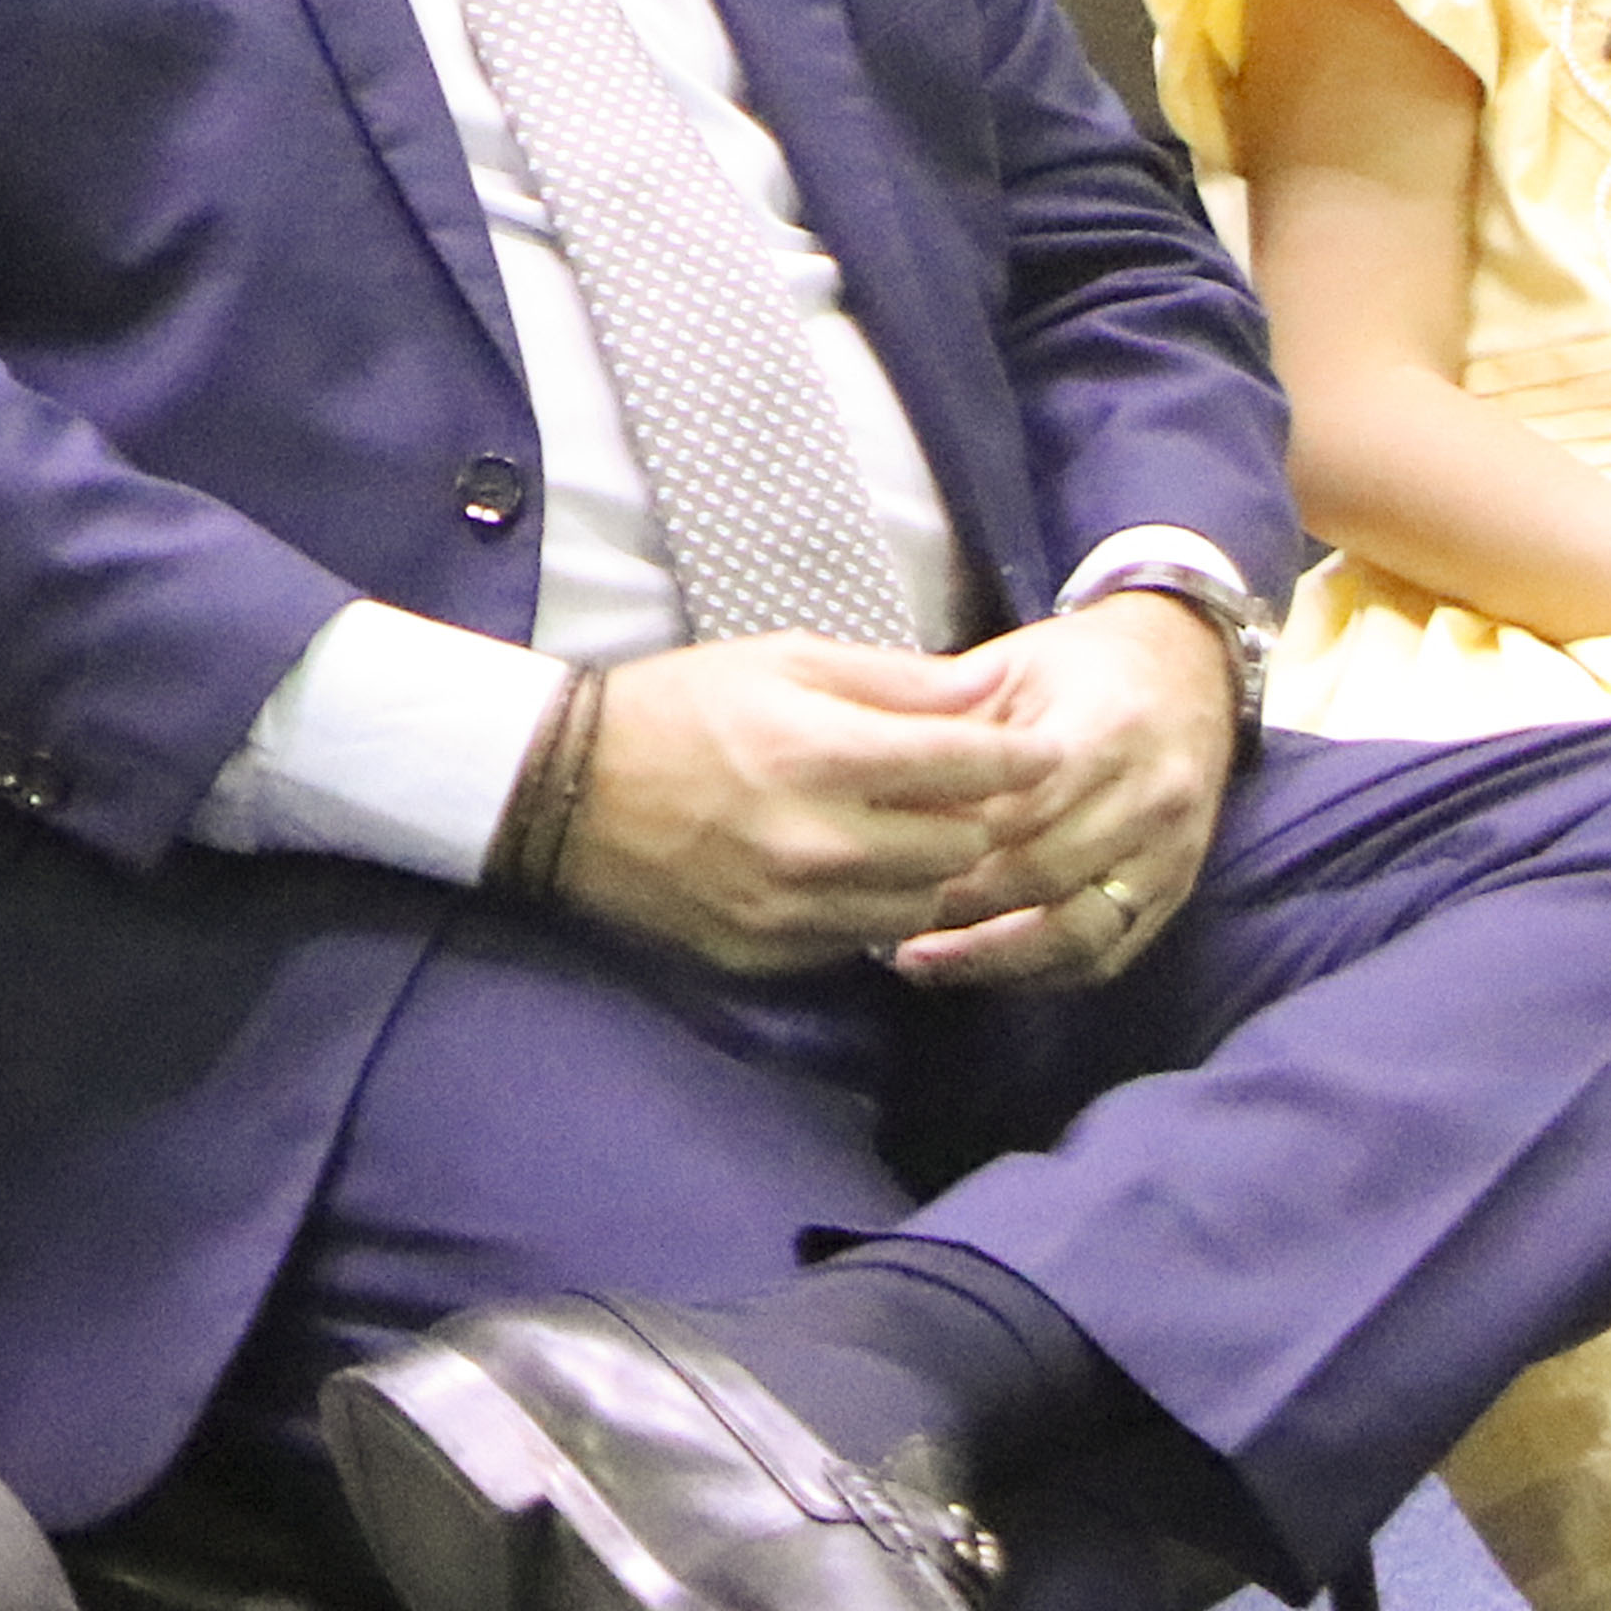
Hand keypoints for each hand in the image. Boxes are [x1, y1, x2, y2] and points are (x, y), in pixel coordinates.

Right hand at [546, 631, 1035, 972]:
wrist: (563, 792)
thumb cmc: (676, 706)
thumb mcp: (782, 660)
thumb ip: (891, 681)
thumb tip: (982, 696)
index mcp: (821, 754)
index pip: (968, 767)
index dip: (1021, 756)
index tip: (1046, 751)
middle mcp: (817, 842)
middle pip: (961, 847)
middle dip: (977, 817)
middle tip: (967, 793)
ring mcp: (791, 907)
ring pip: (923, 906)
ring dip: (933, 870)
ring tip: (910, 833)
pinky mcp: (768, 951)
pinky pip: (863, 940)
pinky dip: (875, 907)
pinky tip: (853, 871)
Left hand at [888, 592, 1241, 989]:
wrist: (1189, 668)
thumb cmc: (1082, 666)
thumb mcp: (1012, 665)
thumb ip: (950, 724)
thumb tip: (872, 783)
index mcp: (1105, 732)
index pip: (1014, 809)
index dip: (942, 842)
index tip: (876, 859)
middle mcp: (1151, 798)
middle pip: (1041, 875)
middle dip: (956, 906)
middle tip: (881, 914)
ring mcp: (1171, 852)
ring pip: (1077, 931)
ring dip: (992, 957)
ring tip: (920, 963)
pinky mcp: (1177, 891)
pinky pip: (1108, 955)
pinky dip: (1041, 974)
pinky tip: (981, 971)